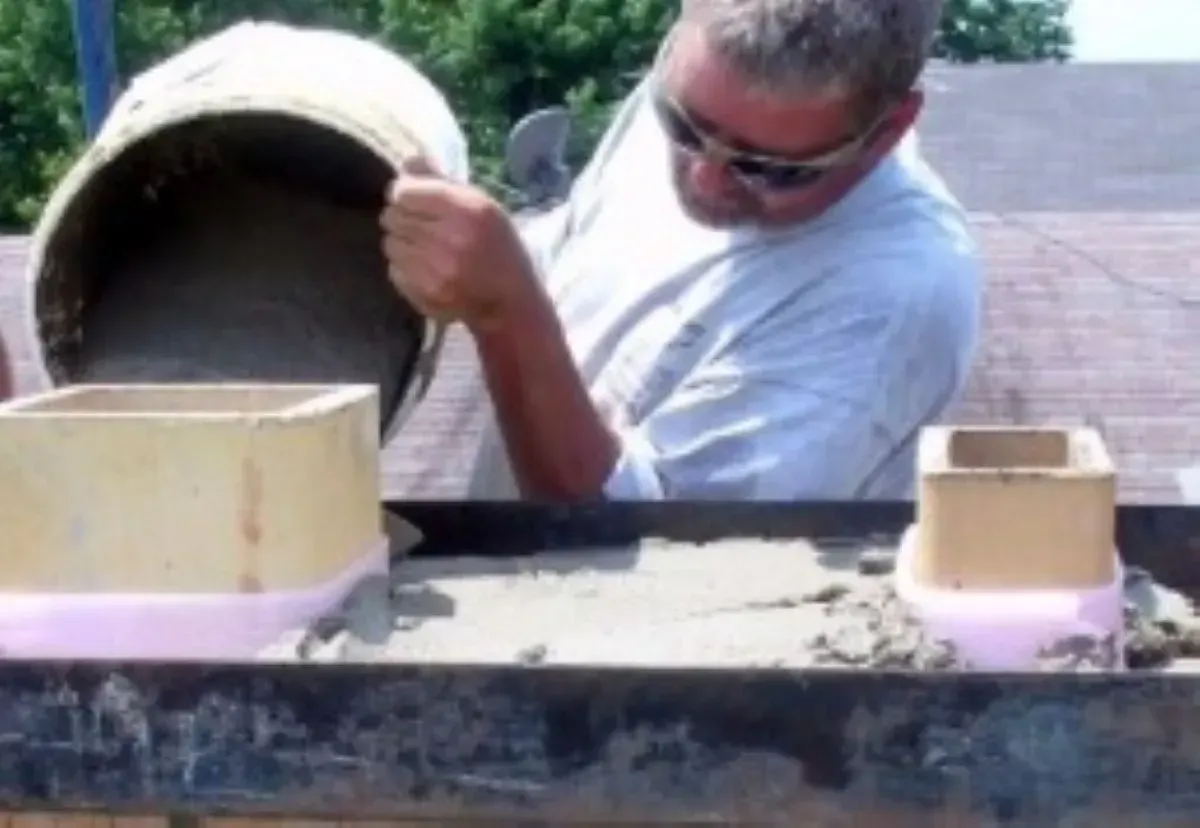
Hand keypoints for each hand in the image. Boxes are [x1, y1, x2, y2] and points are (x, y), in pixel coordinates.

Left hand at [379, 156, 537, 330]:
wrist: (510, 299)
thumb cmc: (497, 245)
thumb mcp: (482, 205)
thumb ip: (442, 181)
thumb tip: (407, 164)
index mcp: (468, 211)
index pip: (405, 192)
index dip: (404, 193)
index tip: (412, 198)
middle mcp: (451, 240)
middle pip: (393, 216)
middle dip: (402, 217)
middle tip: (418, 225)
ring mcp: (437, 271)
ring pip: (390, 243)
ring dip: (402, 242)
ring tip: (423, 248)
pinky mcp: (426, 295)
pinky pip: (394, 270)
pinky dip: (404, 267)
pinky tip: (425, 268)